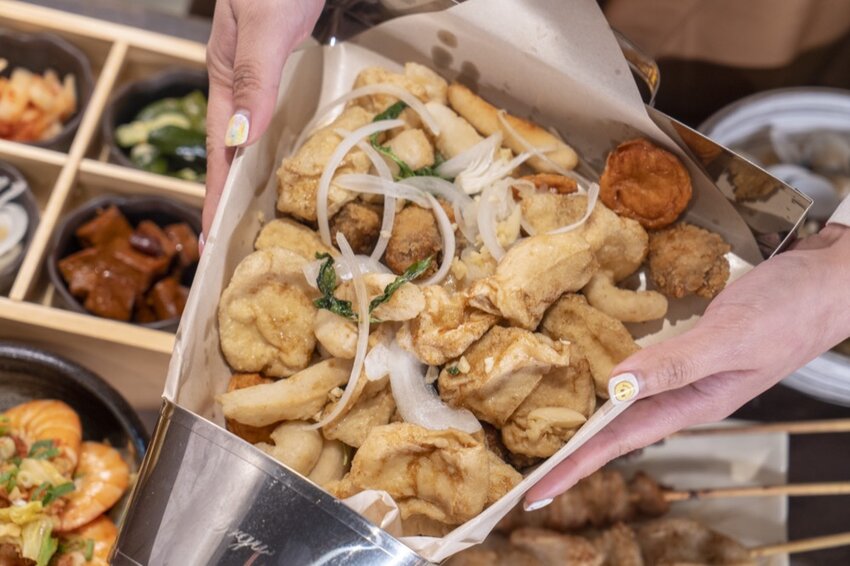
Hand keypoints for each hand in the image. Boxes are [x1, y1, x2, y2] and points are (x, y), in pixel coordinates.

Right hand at [204, 0, 324, 241]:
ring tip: (254, 222)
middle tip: (230, 248)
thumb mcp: (265, 26)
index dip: (215, 197)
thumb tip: (239, 139)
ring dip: (251, 181)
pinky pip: (273, 122)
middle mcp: (241, 83)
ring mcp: (262, 77)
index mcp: (226, 77)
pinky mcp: (284, 68)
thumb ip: (253, 79)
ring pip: (253, 140)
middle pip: (231, 152)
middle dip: (228, 200)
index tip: (212, 242)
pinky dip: (274, 150)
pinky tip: (282, 166)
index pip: (219, 152)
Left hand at [525, 224, 849, 507]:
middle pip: (615, 431)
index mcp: (693, 403)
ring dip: (585, 423)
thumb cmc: (790, 309)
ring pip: (623, 405)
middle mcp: (685, 395)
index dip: (576, 464)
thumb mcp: (733, 339)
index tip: (537, 491)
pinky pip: (638, 374)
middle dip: (571, 454)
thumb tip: (617, 384)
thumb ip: (677, 364)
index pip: (619, 441)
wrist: (829, 281)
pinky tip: (592, 384)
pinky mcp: (688, 350)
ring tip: (547, 439)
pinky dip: (608, 383)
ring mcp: (687, 374)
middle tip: (527, 476)